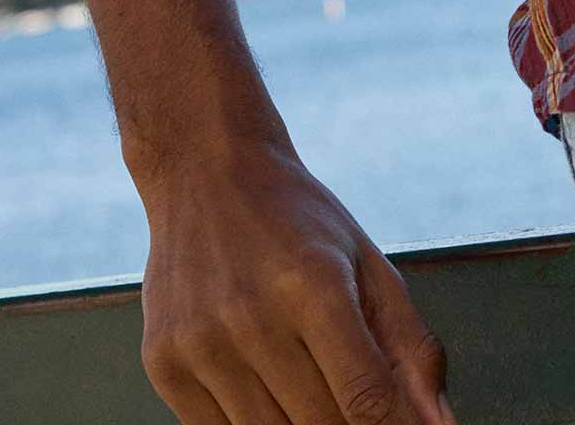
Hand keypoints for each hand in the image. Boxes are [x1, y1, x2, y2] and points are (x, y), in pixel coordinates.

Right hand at [136, 136, 456, 423]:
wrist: (207, 172)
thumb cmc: (299, 220)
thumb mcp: (367, 263)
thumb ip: (410, 347)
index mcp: (315, 284)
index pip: (365, 398)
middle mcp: (253, 316)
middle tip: (357, 406)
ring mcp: (202, 344)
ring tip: (315, 390)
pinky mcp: (164, 364)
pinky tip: (269, 390)